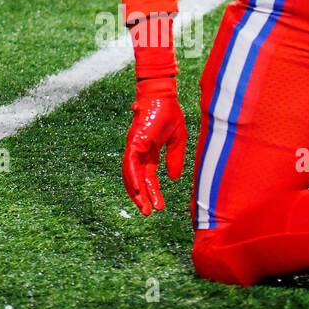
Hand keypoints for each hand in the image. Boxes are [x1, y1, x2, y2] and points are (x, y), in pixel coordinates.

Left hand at [122, 85, 186, 214]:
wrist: (163, 95)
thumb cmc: (169, 113)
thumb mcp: (177, 141)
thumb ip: (175, 159)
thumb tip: (173, 179)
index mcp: (150, 153)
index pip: (149, 177)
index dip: (154, 192)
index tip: (159, 208)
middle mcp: (139, 151)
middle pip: (137, 179)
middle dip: (141, 197)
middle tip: (146, 213)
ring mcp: (135, 146)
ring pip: (131, 173)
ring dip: (136, 191)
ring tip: (143, 207)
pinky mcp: (134, 140)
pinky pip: (130, 162)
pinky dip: (133, 176)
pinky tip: (138, 189)